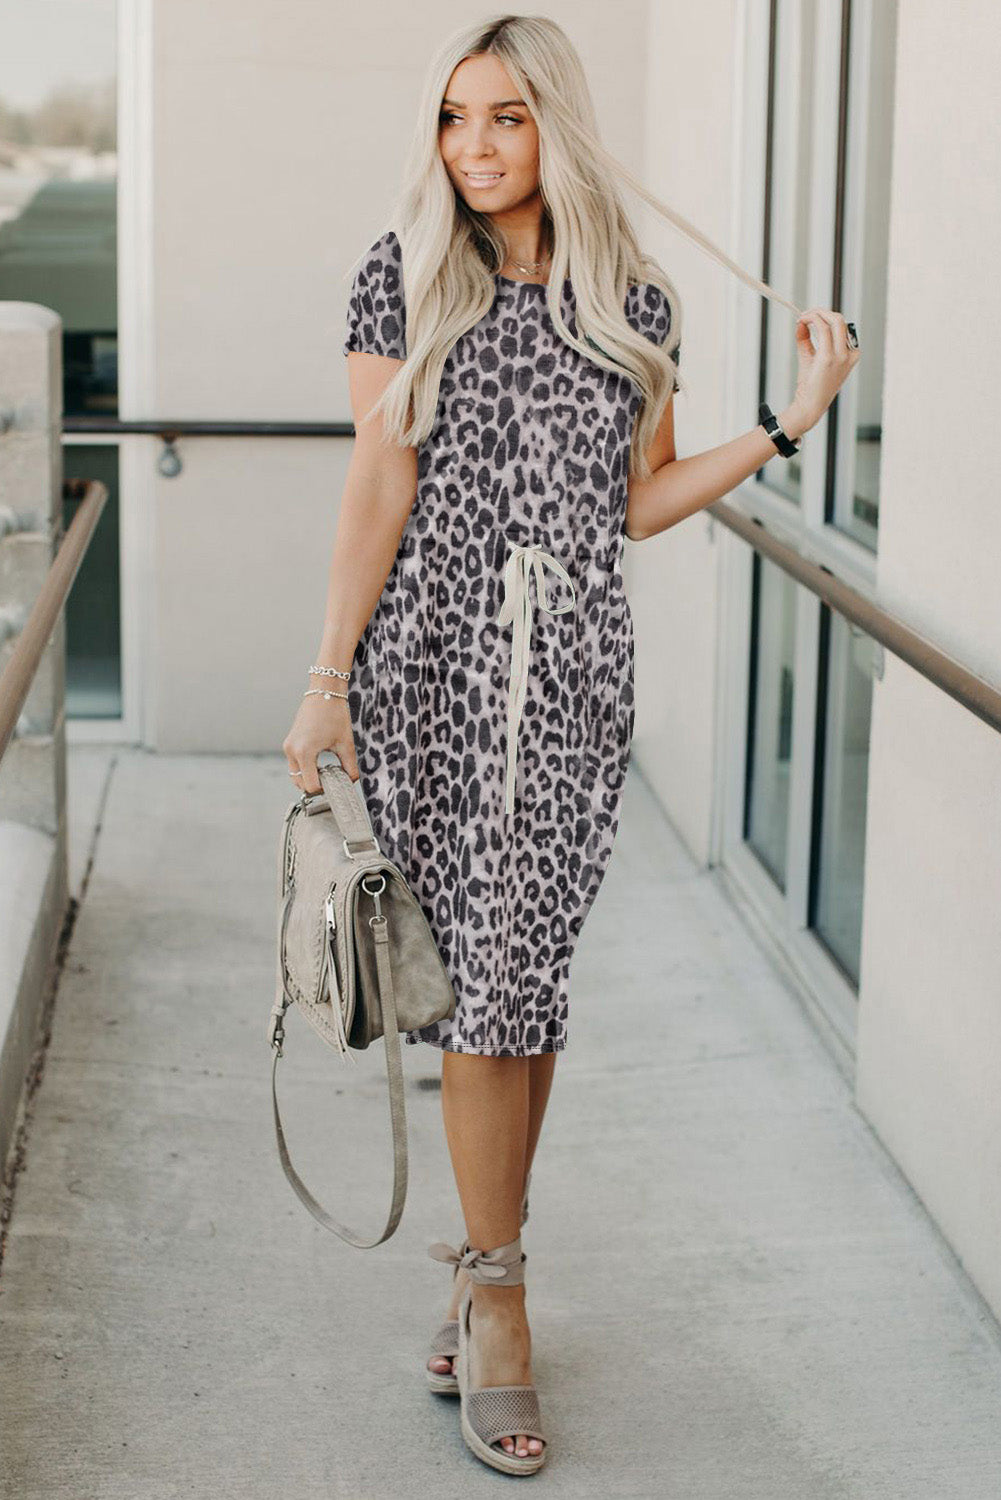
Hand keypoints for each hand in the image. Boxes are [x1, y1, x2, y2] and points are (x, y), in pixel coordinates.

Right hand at [282, 693, 360, 794]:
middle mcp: (292, 750)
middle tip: (332, 782)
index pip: (311, 785)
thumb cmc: (335, 714)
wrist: (324, 692)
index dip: (324, 790)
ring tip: (327, 772)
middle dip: (315, 785)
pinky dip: (305, 768)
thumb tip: (352, 781)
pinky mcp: (289, 742)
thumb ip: (350, 766)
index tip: (337, 787)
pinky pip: (295, 763)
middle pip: (300, 782)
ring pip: (295, 774)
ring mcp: (288, 746)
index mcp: (304, 752)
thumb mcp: (346, 744)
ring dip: (309, 777)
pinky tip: (321, 763)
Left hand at [781, 308, 860, 437]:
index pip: (841, 327)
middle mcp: (849, 354)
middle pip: (840, 320)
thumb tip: (800, 323)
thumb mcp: (810, 358)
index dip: (825, 317)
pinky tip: (802, 322)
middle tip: (805, 314)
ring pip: (834, 320)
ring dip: (816, 313)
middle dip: (821, 312)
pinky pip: (823, 329)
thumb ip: (806, 340)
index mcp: (850, 354)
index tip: (810, 317)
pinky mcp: (828, 358)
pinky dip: (812, 320)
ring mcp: (841, 356)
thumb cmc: (811, 386)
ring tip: (802, 317)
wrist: (809, 406)